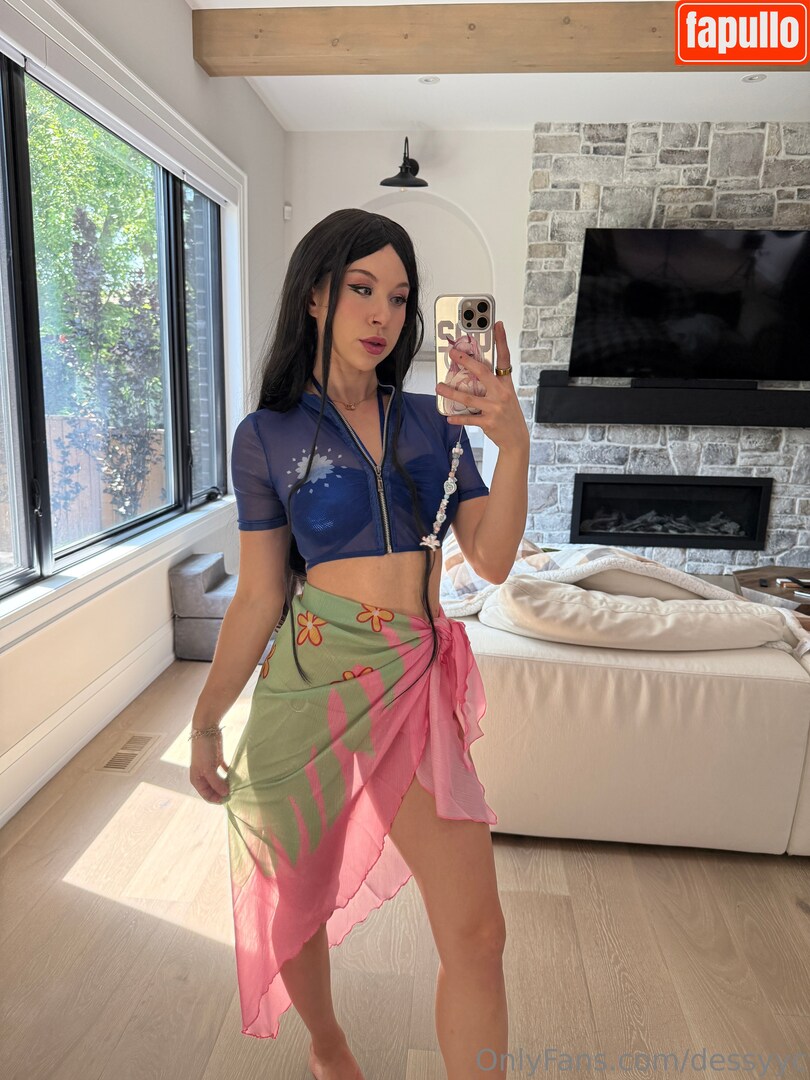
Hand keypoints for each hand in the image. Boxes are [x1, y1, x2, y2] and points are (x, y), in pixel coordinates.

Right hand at [189, 731, 229, 803]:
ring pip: (219, 781)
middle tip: (234, 792)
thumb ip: (216, 783)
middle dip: (222, 792)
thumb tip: (225, 794)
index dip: (217, 799)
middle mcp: (202, 775)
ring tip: (236, 785)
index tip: (228, 798)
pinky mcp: (216, 760)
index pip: (207, 795)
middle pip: (213, 789)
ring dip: (226, 784)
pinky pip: (224, 771)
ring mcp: (210, 767)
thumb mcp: (209, 769)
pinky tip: (236, 776)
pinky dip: (229, 774)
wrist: (206, 729)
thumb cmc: (204, 750)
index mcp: (196, 779)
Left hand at [436, 321, 527, 452]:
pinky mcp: (488, 422)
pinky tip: (448, 416)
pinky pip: (468, 418)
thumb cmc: (508, 415)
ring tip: (439, 387)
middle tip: (452, 354)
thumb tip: (472, 373)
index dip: (502, 341)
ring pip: (468, 397)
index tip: (498, 325)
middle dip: (466, 361)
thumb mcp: (506, 396)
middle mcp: (501, 394)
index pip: (505, 359)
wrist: (516, 439)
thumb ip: (492, 385)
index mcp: (506, 384)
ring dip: (451, 392)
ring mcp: (494, 408)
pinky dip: (457, 418)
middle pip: (482, 373)